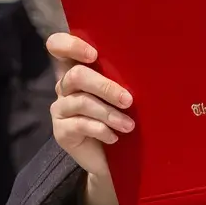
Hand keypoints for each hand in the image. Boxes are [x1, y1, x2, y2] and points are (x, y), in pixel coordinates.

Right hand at [48, 33, 133, 204]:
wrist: (113, 159)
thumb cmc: (122, 118)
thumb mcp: (123, 95)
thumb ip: (123, 77)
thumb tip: (148, 63)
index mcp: (76, 69)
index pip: (58, 46)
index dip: (70, 45)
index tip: (94, 54)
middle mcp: (64, 86)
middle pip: (76, 75)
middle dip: (106, 87)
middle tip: (129, 100)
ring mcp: (61, 109)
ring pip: (82, 102)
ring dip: (110, 113)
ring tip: (129, 126)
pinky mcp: (61, 131)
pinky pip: (80, 125)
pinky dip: (102, 130)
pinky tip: (115, 137)